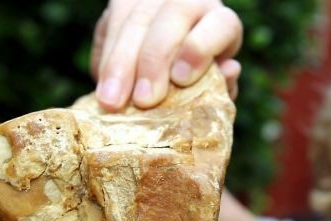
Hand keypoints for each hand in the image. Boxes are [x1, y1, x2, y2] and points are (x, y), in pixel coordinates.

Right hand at [91, 0, 242, 109]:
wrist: (175, 61)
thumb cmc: (199, 83)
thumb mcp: (215, 86)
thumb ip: (221, 84)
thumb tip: (228, 72)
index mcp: (220, 24)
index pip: (219, 26)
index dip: (200, 50)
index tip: (181, 80)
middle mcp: (191, 2)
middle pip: (171, 17)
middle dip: (153, 60)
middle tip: (143, 101)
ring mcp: (154, 0)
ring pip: (134, 19)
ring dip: (119, 63)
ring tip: (111, 101)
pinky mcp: (124, 4)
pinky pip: (108, 25)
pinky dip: (104, 58)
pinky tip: (102, 85)